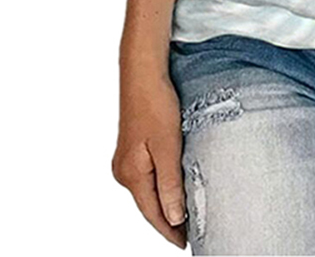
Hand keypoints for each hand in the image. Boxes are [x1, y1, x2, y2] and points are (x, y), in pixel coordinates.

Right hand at [112, 67, 187, 248]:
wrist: (143, 74)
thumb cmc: (155, 105)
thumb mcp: (168, 146)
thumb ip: (170, 183)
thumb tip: (174, 218)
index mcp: (131, 174)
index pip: (152, 213)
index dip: (169, 231)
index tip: (185, 244)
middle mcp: (124, 172)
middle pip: (148, 205)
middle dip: (167, 221)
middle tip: (190, 234)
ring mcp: (126, 161)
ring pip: (147, 191)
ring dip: (164, 204)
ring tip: (184, 216)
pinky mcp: (132, 150)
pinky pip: (147, 177)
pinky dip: (160, 187)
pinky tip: (172, 188)